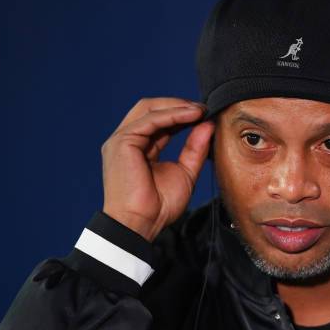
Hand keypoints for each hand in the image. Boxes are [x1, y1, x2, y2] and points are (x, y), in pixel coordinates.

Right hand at [101, 97, 214, 241]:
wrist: (141, 224)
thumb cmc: (158, 207)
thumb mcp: (185, 172)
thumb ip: (195, 148)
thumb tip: (208, 125)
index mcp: (138, 147)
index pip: (159, 120)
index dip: (181, 113)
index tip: (204, 114)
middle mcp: (127, 140)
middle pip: (150, 108)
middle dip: (178, 104)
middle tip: (203, 109)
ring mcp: (121, 140)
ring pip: (149, 108)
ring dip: (177, 106)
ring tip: (200, 110)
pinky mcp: (122, 142)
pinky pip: (150, 120)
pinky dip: (172, 114)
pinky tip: (191, 116)